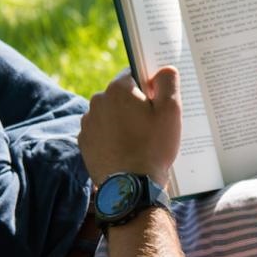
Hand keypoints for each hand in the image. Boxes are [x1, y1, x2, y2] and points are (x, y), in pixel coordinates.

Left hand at [79, 67, 181, 187]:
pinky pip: (101, 132)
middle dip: (134, 106)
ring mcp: (88, 123)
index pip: (133, 74)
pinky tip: (126, 151)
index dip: (148, 87)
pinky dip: (112, 138)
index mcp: (118, 89)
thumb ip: (168, 82)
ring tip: (139, 142)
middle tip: (151, 126)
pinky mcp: (84, 142)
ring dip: (122, 122)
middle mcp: (98, 101)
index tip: (157, 103)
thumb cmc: (154, 147)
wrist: (131, 187)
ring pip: (110, 114)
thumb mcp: (171, 111)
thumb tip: (164, 69)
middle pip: (120, 95)